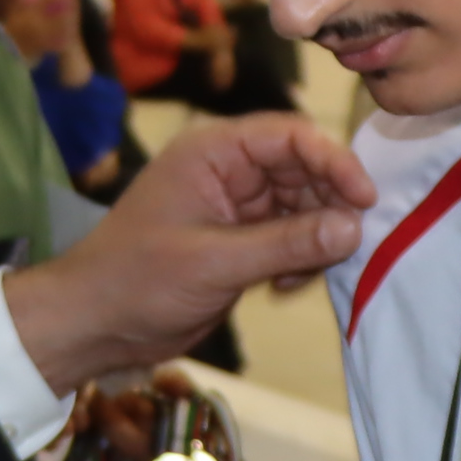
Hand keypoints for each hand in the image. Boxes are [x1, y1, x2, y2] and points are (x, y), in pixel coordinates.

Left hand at [0, 113, 370, 390]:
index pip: (288, 136)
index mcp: (212, 153)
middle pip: (302, 170)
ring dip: (316, 238)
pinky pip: (288, 239)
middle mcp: (227, 172)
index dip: (333, 160)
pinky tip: (286, 289)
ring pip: (301, 207)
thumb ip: (287, 244)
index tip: (365, 198)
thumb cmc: (137, 280)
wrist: (95, 324)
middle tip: (348, 243)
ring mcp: (235, 209)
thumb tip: (354, 227)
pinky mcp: (239, 244)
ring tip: (308, 274)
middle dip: (329, 204)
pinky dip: (299, 261)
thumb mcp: (215, 261)